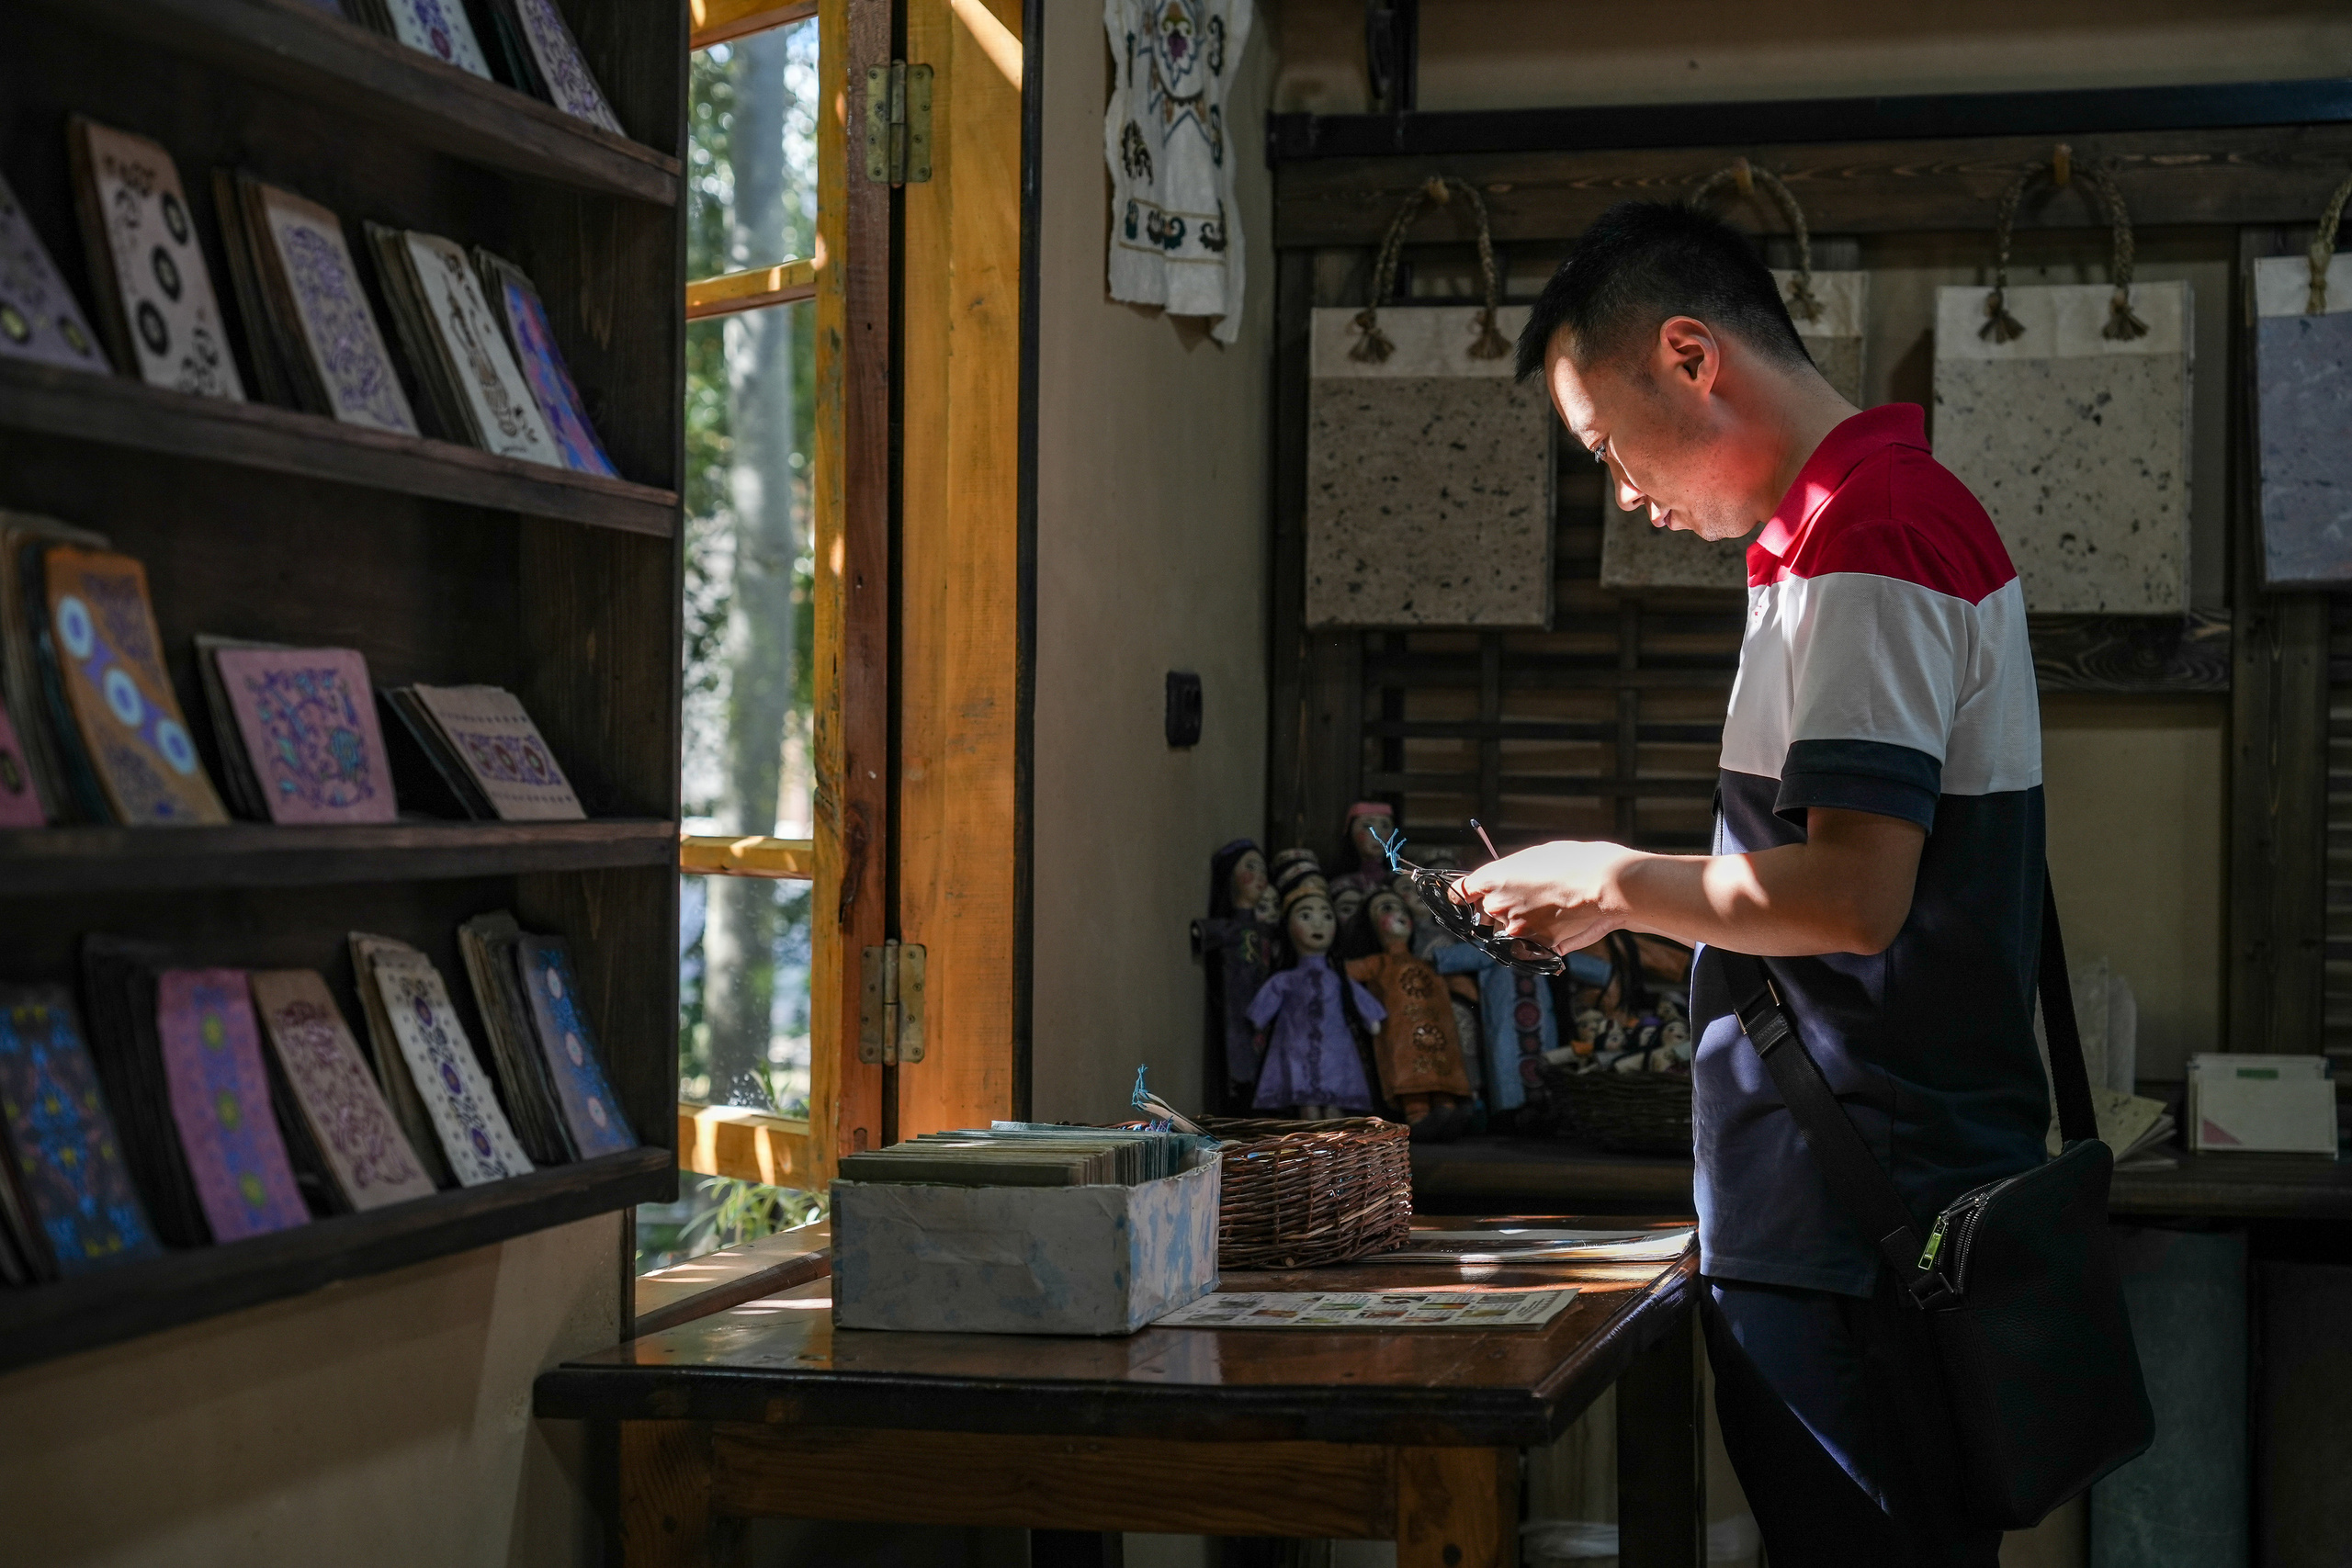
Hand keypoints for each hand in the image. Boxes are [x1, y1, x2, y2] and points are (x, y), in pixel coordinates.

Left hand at [1455, 839, 1644, 954]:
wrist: (1605, 883)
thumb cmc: (1573, 862)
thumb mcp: (1534, 858)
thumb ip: (1510, 876)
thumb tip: (1502, 886)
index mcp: (1492, 879)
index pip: (1460, 893)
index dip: (1462, 897)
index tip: (1464, 900)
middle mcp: (1497, 906)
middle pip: (1486, 913)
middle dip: (1501, 908)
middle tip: (1529, 897)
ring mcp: (1515, 929)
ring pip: (1508, 930)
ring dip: (1522, 923)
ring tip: (1551, 907)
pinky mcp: (1535, 946)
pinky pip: (1528, 947)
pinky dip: (1538, 940)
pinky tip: (1558, 923)